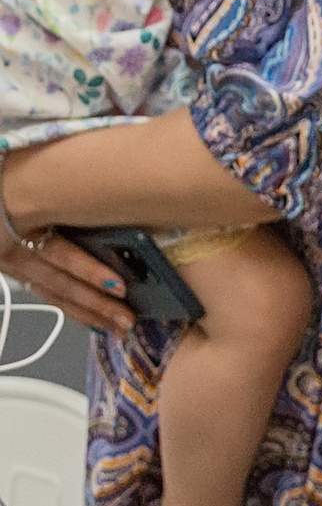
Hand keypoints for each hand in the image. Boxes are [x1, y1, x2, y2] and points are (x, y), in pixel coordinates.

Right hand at [0, 168, 131, 331]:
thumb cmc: (11, 178)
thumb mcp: (34, 181)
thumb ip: (66, 195)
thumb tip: (114, 195)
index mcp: (17, 223)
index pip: (58, 254)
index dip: (88, 271)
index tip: (119, 285)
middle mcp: (11, 249)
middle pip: (59, 281)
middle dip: (96, 302)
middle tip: (127, 317)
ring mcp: (10, 262)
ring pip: (53, 293)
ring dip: (87, 312)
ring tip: (117, 326)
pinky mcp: (12, 269)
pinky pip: (45, 292)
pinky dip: (71, 306)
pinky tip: (93, 319)